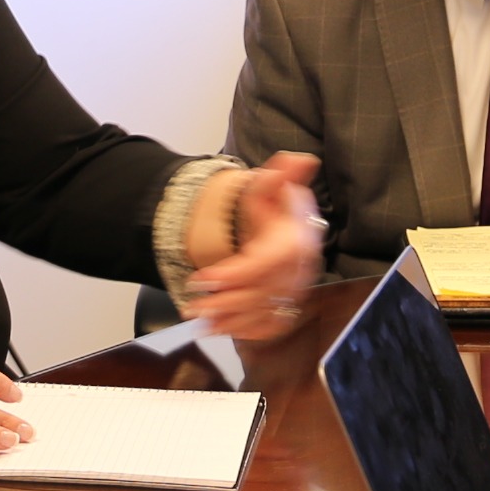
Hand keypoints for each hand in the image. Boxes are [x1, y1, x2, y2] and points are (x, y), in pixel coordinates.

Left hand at [184, 153, 322, 341]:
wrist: (283, 230)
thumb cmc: (274, 209)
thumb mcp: (270, 187)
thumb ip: (280, 174)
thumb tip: (297, 159)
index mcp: (296, 243)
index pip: (265, 266)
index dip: (234, 276)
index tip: (202, 280)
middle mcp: (298, 272)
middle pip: (260, 295)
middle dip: (223, 302)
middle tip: (191, 305)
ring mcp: (293, 293)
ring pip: (262, 314)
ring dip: (228, 320)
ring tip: (197, 320)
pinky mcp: (287, 308)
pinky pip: (268, 326)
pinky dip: (243, 331)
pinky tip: (218, 330)